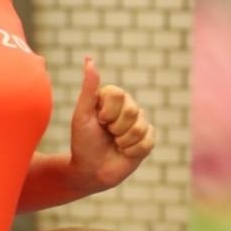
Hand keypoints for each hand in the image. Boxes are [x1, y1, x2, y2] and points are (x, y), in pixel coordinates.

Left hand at [68, 57, 154, 194]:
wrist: (91, 171)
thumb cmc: (83, 143)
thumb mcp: (82, 115)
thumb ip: (89, 88)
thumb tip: (89, 59)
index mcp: (112, 99)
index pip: (119, 94)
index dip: (108, 111)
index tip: (98, 121)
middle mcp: (128, 108)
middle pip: (132, 110)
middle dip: (115, 128)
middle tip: (107, 135)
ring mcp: (139, 124)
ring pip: (140, 127)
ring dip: (123, 141)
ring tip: (115, 145)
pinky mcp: (147, 140)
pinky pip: (148, 141)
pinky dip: (132, 150)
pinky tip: (124, 152)